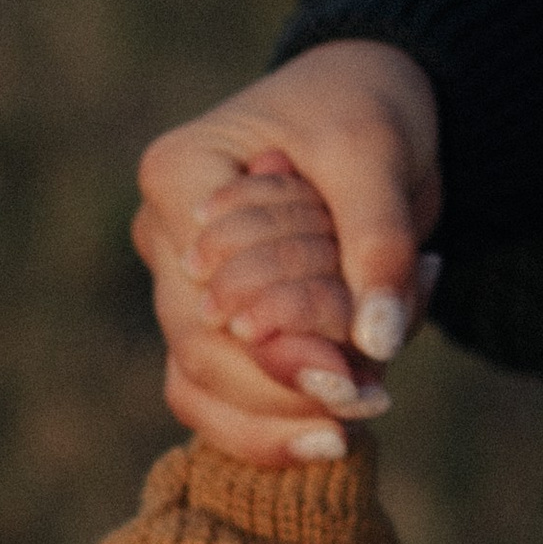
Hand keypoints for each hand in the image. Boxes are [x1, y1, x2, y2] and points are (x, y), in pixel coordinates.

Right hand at [133, 43, 441, 465]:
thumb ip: (377, 244)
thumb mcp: (378, 157)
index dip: (271, 349)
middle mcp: (164, 239)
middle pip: (200, 349)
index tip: (349, 379)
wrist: (368, 107)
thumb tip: (377, 344)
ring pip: (199, 388)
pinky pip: (219, 401)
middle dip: (284, 390)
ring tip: (348, 433)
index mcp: (179, 176)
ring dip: (277, 419)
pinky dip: (275, 424)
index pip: (206, 289)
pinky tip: (333, 436)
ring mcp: (181, 287)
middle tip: (367, 405)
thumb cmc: (363, 110)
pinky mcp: (213, 326)